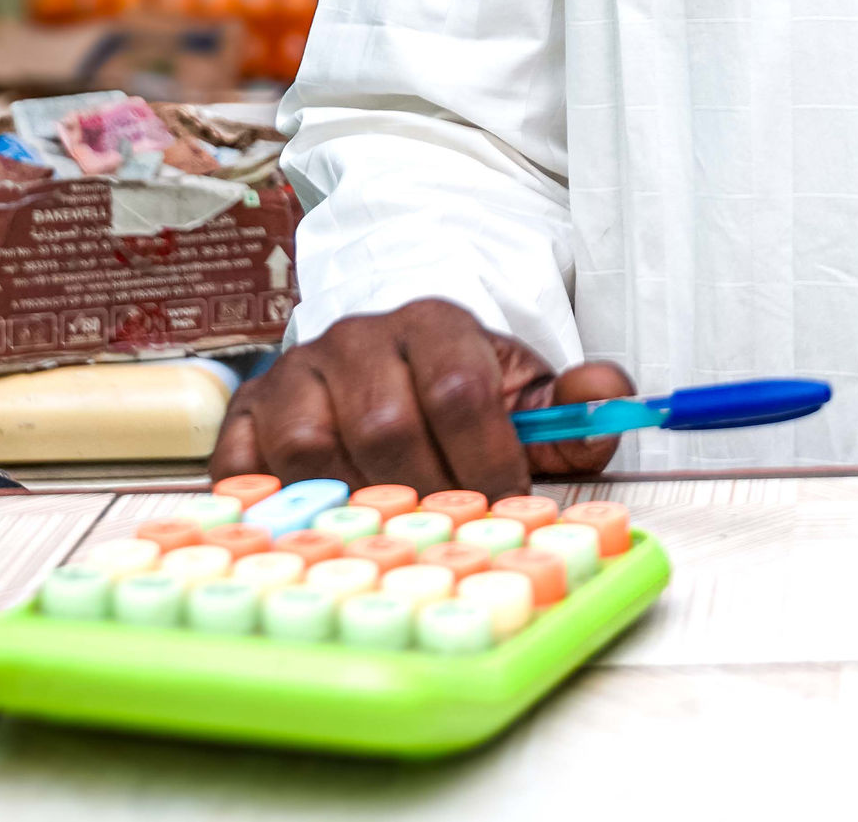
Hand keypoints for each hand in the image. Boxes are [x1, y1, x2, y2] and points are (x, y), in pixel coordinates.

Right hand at [212, 298, 632, 497]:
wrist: (385, 358)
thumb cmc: (458, 390)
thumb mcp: (526, 393)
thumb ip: (576, 406)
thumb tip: (610, 397)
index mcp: (436, 323)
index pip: (460, 389)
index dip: (487, 460)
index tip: (505, 506)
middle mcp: (360, 337)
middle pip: (387, 424)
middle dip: (427, 494)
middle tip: (447, 534)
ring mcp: (297, 371)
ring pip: (315, 448)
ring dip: (355, 504)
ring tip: (386, 532)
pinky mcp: (248, 410)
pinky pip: (246, 464)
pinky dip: (273, 503)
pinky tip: (311, 523)